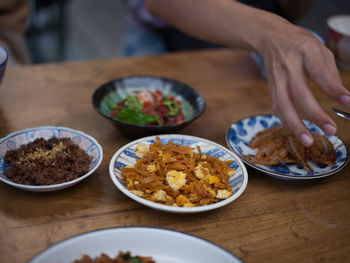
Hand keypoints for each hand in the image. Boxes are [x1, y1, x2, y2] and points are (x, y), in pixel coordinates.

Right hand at [260, 23, 349, 146]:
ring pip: (282, 104)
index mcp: (304, 50)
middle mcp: (288, 65)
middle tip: (330, 130)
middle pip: (299, 92)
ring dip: (294, 125)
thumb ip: (329, 72)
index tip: (348, 102)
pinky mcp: (271, 87)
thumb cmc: (299, 43)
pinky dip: (286, 121)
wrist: (271, 38)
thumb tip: (342, 96)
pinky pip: (277, 107)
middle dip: (315, 113)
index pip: (319, 71)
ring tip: (308, 141)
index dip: (333, 88)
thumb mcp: (319, 49)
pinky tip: (297, 132)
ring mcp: (277, 78)